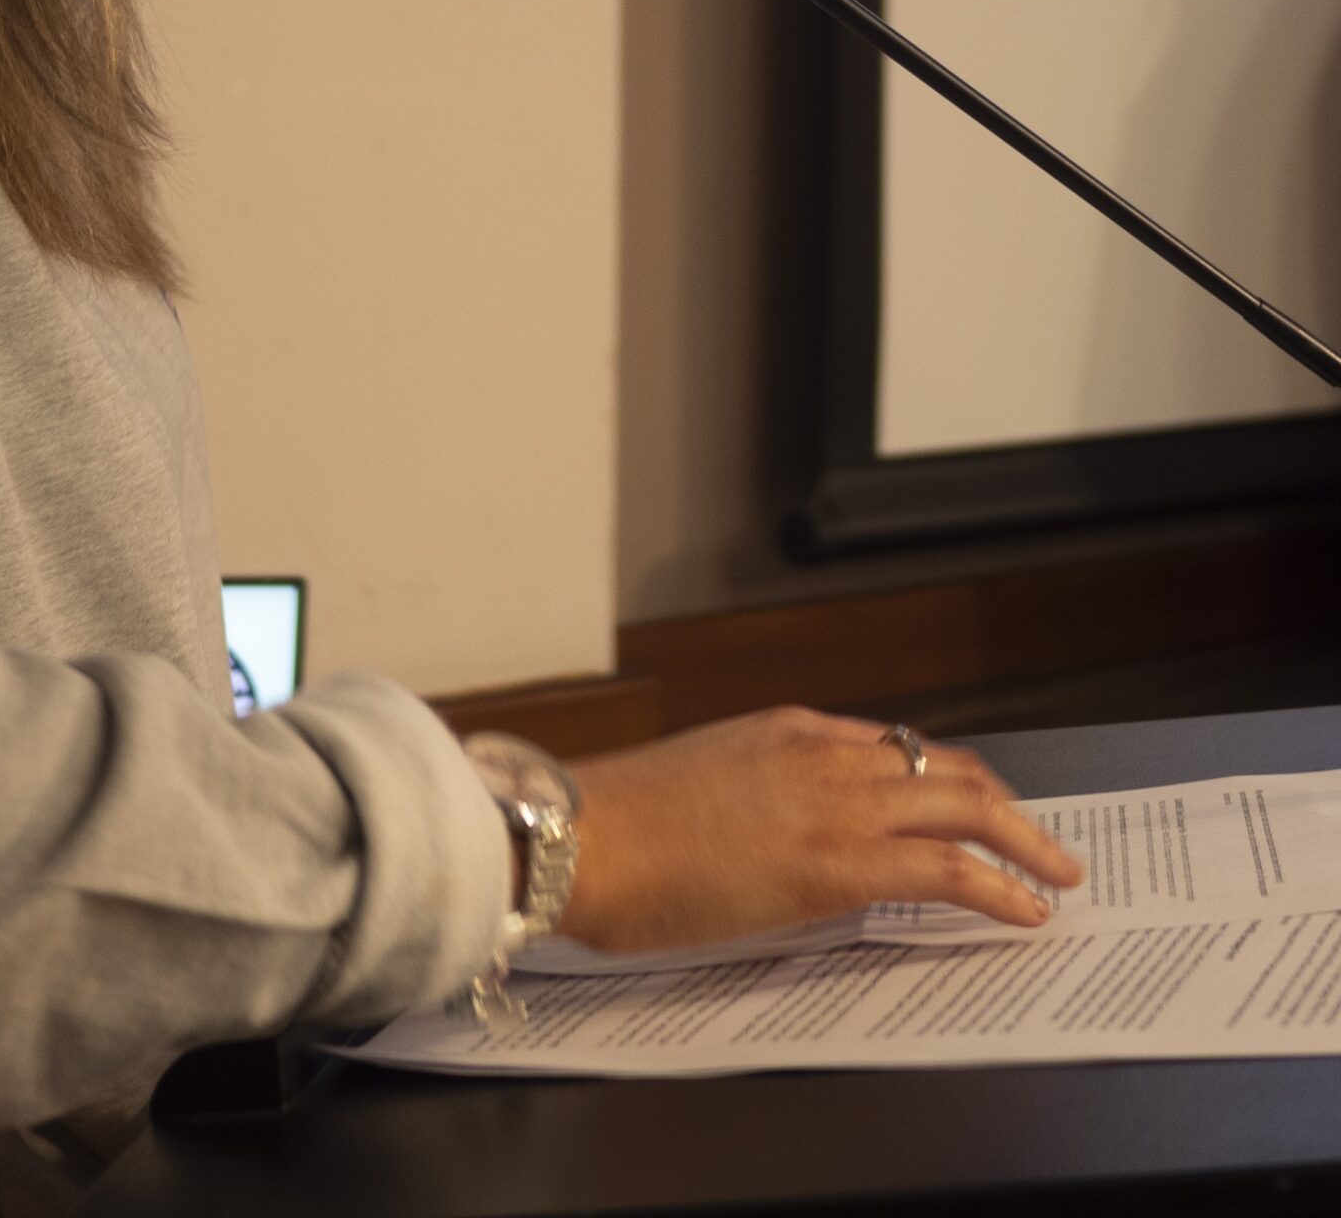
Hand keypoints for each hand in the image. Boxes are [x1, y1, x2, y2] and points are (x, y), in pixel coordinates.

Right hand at [548, 706, 1085, 953]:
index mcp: (784, 730)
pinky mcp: (834, 862)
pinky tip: (1026, 910)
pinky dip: (1000, 888)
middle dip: (1008, 806)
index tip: (974, 807)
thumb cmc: (617, 825)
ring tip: (1057, 875)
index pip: (894, 745)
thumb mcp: (701, 786)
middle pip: (947, 766)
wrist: (581, 835)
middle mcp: (819, 751)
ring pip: (963, 804)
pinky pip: (946, 869)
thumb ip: (757, 797)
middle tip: (1042, 844)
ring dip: (1025, 842)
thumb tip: (784, 841)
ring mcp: (831, 802)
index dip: (948, 779)